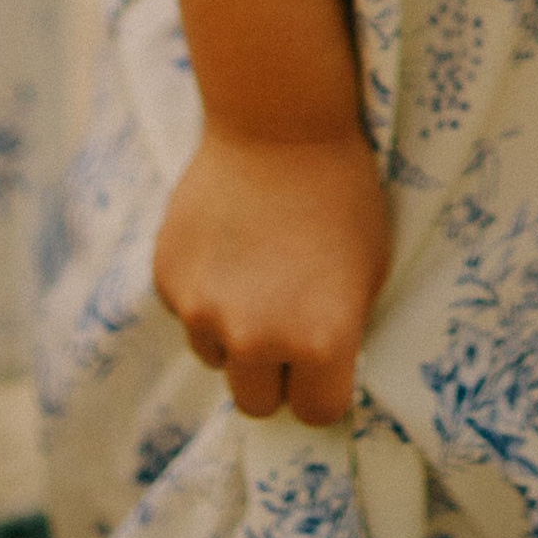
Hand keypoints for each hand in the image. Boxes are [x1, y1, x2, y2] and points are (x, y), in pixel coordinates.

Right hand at [153, 129, 392, 423]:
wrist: (279, 124)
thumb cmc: (342, 194)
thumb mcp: (368, 272)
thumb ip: (339, 334)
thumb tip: (315, 378)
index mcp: (319, 342)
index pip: (315, 413)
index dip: (321, 389)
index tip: (323, 366)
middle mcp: (257, 338)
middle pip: (257, 403)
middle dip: (272, 376)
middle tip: (285, 326)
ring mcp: (205, 311)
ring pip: (217, 357)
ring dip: (233, 332)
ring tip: (258, 271)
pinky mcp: (169, 281)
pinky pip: (189, 312)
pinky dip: (205, 291)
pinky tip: (229, 242)